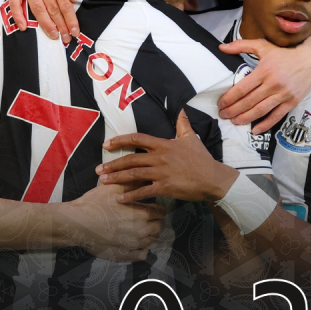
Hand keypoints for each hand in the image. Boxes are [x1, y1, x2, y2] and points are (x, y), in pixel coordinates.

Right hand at [7, 0, 81, 42]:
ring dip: (45, 25)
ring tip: (53, 36)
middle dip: (60, 26)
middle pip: (52, 9)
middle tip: (66, 39)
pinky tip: (23, 27)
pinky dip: (18, 16)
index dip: (70, 20)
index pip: (65, 4)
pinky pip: (15, 3)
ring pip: (37, 9)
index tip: (75, 32)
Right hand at [60, 181, 165, 260]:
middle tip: (145, 215)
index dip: (156, 206)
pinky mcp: (125, 255)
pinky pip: (142, 254)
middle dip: (155, 220)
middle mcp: (142, 231)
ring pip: (151, 240)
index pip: (161, 211)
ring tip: (139, 227)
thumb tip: (145, 179)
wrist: (76, 223)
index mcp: (141, 214)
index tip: (150, 204)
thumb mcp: (114, 188)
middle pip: (158, 226)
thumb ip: (133, 184)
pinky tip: (135, 242)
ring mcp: (134, 245)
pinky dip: (142, 248)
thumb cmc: (95, 204)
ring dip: (149, 233)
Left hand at [97, 110, 236, 203]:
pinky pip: (144, 192)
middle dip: (112, 164)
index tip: (106, 144)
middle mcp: (159, 158)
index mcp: (163, 144)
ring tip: (103, 181)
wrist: (212, 177)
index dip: (119, 140)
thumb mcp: (191, 138)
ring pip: (133, 174)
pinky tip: (120, 199)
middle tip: (98, 169)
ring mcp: (161, 173)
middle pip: (130, 159)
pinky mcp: (165, 188)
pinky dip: (131, 196)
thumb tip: (181, 110)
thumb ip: (183, 124)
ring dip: (116, 178)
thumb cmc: (201, 158)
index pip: (137, 139)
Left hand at [217, 37, 310, 132]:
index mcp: (264, 71)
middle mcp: (273, 84)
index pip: (242, 88)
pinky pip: (276, 116)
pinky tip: (254, 130)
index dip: (229, 98)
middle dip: (233, 110)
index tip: (221, 104)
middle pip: (249, 101)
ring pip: (261, 110)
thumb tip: (222, 48)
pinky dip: (265, 125)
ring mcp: (283, 94)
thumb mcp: (263, 46)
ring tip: (234, 122)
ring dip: (245, 118)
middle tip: (223, 115)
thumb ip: (242, 45)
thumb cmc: (285, 54)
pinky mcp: (292, 102)